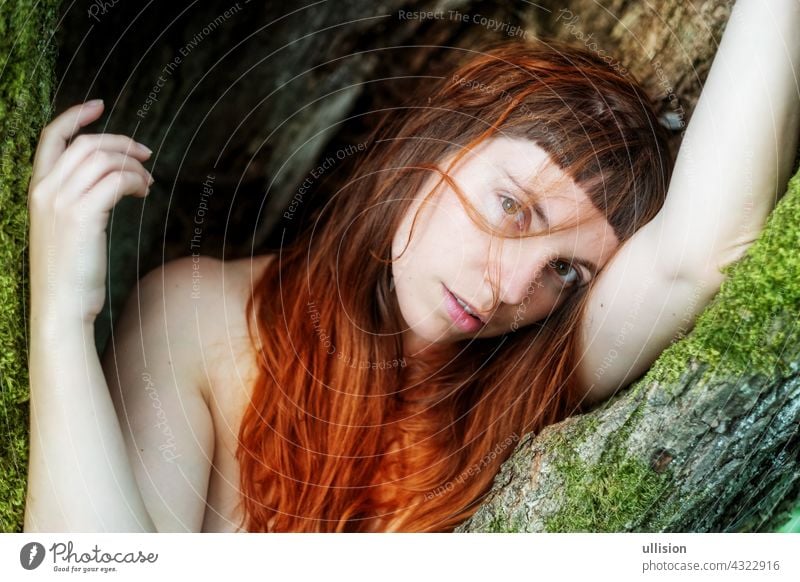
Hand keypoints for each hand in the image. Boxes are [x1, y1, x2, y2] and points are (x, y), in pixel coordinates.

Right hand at [28, 100, 153, 324]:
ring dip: (133, 166)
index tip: (99, 106)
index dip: (75, 116)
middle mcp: (44, 190)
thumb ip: (76, 201)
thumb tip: (111, 182)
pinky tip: (143, 193)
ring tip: (147, 183)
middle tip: (146, 154)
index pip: (51, 138)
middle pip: (87, 145)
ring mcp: (61, 201)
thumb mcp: (64, 228)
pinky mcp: (82, 215)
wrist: (61, 305)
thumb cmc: (69, 273)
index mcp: (36, 189)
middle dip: (121, 143)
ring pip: (104, 160)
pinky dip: (135, 181)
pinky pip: (116, 181)